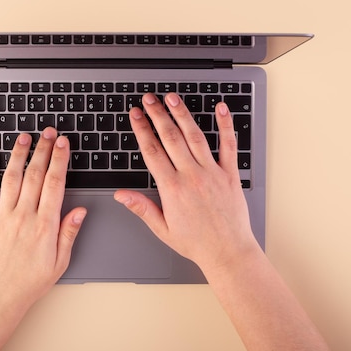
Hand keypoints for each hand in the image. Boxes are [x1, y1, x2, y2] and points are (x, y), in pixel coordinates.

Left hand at [0, 127, 86, 312]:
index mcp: (45, 225)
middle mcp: (24, 216)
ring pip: (12, 177)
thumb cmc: (29, 282)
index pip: (55, 184)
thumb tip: (80, 211)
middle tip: (49, 132)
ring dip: (19, 154)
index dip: (60, 160)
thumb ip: (69, 233)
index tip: (63, 144)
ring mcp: (3, 216)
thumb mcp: (59, 262)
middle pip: (36, 174)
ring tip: (25, 137)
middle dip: (44, 150)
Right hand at [114, 94, 259, 272]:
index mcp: (172, 189)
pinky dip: (225, 125)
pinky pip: (229, 145)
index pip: (152, 151)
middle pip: (170, 138)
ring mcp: (212, 173)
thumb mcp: (162, 228)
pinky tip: (221, 108)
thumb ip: (141, 207)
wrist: (227, 252)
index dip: (141, 130)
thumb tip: (121, 194)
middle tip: (149, 99)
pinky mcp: (230, 174)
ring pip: (195, 136)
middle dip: (157, 115)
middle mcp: (191, 176)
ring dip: (182, 114)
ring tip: (172, 97)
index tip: (135, 115)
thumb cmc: (196, 243)